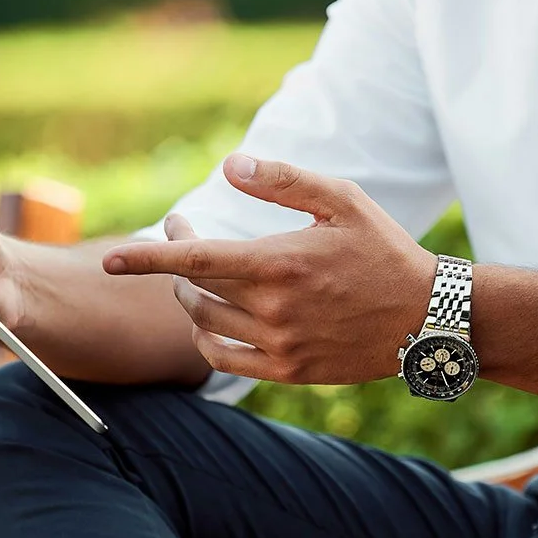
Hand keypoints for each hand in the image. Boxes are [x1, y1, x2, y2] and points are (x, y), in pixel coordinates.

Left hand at [102, 154, 437, 384]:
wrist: (426, 319)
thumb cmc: (385, 251)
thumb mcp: (342, 200)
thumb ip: (283, 180)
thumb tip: (229, 166)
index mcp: (278, 263)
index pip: (194, 259)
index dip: (146, 258)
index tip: (110, 259)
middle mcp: (273, 309)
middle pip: (195, 289)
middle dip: (176, 262)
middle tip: (186, 234)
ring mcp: (279, 346)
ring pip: (206, 323)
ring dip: (190, 298)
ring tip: (199, 276)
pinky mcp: (289, 372)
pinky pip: (223, 360)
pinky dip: (205, 339)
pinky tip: (209, 321)